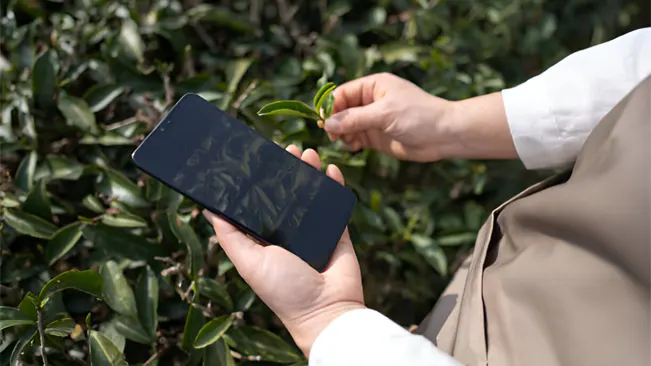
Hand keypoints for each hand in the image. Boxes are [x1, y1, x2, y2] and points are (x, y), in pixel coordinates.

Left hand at [203, 145, 363, 356]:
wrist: (327, 309)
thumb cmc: (284, 289)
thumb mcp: (249, 262)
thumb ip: (229, 236)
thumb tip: (207, 210)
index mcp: (265, 238)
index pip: (259, 201)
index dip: (257, 179)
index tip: (256, 157)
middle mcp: (288, 231)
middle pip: (286, 191)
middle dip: (286, 168)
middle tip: (286, 148)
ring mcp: (314, 229)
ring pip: (311, 192)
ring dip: (308, 170)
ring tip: (307, 153)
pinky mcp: (336, 230)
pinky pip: (335, 202)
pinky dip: (334, 183)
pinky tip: (330, 168)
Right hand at [324, 73, 455, 161]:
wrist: (444, 136)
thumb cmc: (419, 116)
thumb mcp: (384, 114)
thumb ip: (355, 119)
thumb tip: (328, 123)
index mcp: (373, 86)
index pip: (343, 93)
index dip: (331, 105)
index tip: (322, 120)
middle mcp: (370, 101)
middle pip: (341, 110)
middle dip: (334, 121)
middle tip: (332, 134)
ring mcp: (373, 120)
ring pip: (346, 125)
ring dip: (341, 133)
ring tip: (344, 141)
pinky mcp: (376, 137)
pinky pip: (354, 138)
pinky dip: (350, 142)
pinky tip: (353, 146)